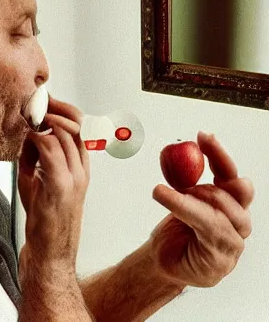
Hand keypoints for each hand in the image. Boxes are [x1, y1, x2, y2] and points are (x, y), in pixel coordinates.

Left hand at [17, 96, 89, 272]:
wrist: (50, 253)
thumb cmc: (45, 220)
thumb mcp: (37, 180)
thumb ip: (34, 155)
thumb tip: (26, 134)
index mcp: (79, 167)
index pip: (78, 127)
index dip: (61, 110)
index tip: (43, 100)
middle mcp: (80, 170)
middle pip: (74, 125)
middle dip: (54, 109)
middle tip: (34, 103)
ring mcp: (73, 178)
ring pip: (64, 134)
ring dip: (44, 121)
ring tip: (28, 118)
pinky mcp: (59, 187)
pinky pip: (51, 152)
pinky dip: (38, 139)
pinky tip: (28, 137)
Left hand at [149, 131, 253, 287]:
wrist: (163, 263)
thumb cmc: (175, 232)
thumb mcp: (179, 200)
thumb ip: (184, 182)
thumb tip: (176, 154)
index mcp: (228, 204)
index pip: (229, 174)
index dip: (218, 154)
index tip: (203, 136)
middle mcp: (236, 221)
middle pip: (237, 190)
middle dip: (216, 167)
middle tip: (192, 155)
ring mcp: (232, 241)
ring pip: (222, 209)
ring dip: (193, 194)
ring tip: (165, 191)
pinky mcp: (221, 258)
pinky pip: (207, 227)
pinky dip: (184, 208)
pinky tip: (165, 197)